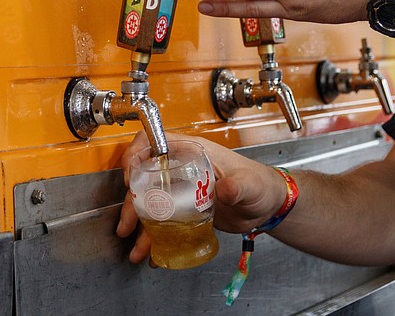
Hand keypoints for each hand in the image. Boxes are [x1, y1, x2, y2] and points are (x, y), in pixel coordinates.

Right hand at [116, 131, 285, 263]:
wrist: (267, 206)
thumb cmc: (260, 185)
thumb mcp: (250, 184)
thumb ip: (238, 186)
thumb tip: (226, 188)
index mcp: (193, 152)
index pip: (156, 141)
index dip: (138, 153)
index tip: (131, 176)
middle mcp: (181, 168)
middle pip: (146, 177)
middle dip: (132, 200)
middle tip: (127, 222)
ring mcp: (181, 189)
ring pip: (150, 202)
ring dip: (139, 223)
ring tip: (136, 246)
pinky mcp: (184, 209)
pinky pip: (162, 220)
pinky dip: (154, 237)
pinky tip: (152, 252)